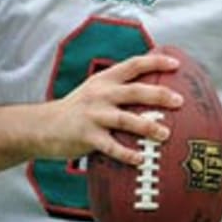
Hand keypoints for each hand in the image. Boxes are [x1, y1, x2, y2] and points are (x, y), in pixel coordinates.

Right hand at [32, 53, 183, 165]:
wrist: (42, 126)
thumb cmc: (77, 110)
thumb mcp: (95, 90)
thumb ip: (119, 87)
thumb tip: (153, 89)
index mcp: (104, 80)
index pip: (133, 65)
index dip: (155, 62)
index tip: (176, 64)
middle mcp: (100, 94)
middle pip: (134, 91)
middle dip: (159, 94)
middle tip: (179, 101)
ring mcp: (93, 115)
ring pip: (126, 119)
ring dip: (147, 126)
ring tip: (165, 134)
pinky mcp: (87, 136)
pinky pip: (111, 146)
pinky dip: (126, 153)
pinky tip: (140, 159)